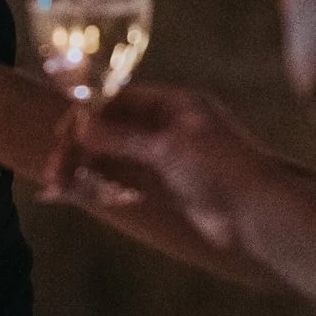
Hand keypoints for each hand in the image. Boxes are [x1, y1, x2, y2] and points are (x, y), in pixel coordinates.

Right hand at [44, 83, 271, 249]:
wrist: (261, 217)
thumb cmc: (221, 170)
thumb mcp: (168, 149)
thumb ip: (120, 139)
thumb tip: (78, 124)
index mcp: (175, 105)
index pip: (119, 99)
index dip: (87, 113)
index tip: (61, 133)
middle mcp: (168, 128)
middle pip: (112, 131)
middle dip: (80, 148)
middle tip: (54, 170)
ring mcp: (166, 160)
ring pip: (114, 159)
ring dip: (84, 170)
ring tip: (55, 186)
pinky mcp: (166, 190)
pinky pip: (124, 184)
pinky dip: (99, 188)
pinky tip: (74, 194)